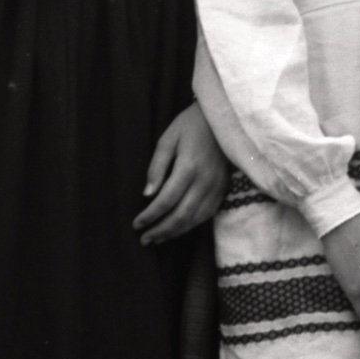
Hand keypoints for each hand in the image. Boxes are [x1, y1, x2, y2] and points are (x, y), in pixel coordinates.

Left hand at [135, 103, 228, 244]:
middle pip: (181, 215)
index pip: (165, 201)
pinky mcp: (223, 189)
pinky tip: (179, 229)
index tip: (136, 224)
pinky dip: (191, 225)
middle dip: (160, 231)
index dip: (149, 216)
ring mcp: (217, 187)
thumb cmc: (190, 125)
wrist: (223, 118)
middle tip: (144, 239)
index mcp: (188, 167)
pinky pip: (207, 214)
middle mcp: (205, 181)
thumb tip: (147, 195)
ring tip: (158, 239)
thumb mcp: (167, 139)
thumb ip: (157, 167)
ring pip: (195, 219)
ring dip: (175, 232)